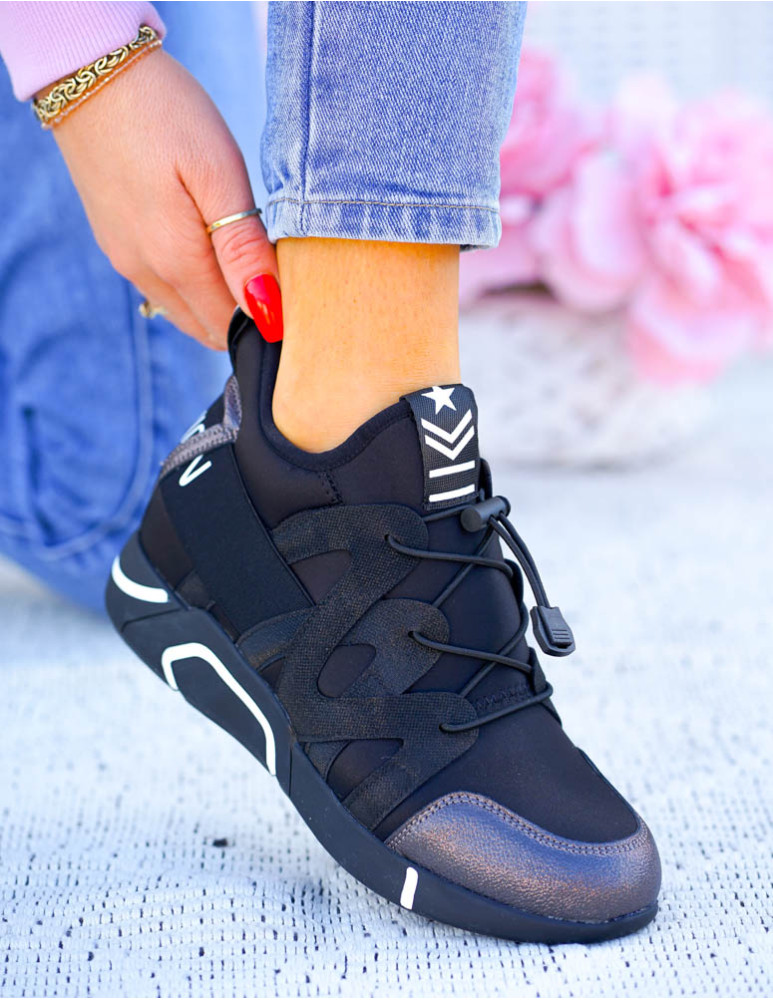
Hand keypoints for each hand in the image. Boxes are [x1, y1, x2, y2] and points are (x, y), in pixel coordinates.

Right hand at [52, 49, 280, 348]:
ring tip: (244, 253)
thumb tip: (268, 313)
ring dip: (220, 301)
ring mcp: (127, 263)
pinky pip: (165, 289)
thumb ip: (242, 249)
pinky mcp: (118, 246)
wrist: (89, 73)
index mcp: (177, 262)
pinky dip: (194, 284)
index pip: (234, 328)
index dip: (268, 318)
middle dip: (246, 316)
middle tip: (273, 269)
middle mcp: (147, 275)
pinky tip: (209, 244)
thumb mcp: (218, 174)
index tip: (291, 288)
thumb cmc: (166, 114)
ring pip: (187, 313)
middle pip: (211, 329)